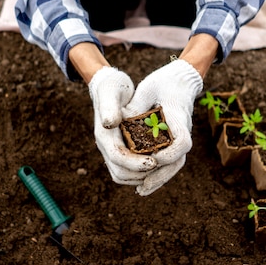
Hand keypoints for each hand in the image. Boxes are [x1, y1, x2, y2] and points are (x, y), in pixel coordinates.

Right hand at [88, 66, 157, 185]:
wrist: (108, 87)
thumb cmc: (112, 86)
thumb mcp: (111, 92)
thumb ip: (109, 107)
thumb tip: (110, 123)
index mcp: (104, 135)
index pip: (118, 158)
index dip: (136, 163)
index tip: (155, 161)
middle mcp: (106, 146)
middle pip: (120, 172)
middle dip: (140, 174)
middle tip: (161, 168)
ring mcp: (111, 150)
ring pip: (123, 175)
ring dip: (141, 177)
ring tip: (160, 169)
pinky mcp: (119, 151)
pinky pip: (127, 171)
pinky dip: (140, 173)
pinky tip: (156, 166)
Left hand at [125, 59, 202, 195]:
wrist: (181, 80)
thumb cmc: (163, 82)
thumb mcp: (147, 89)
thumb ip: (136, 106)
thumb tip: (121, 122)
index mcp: (178, 118)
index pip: (181, 143)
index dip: (169, 154)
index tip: (154, 160)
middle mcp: (183, 131)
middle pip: (178, 160)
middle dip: (160, 175)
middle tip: (143, 186)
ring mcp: (180, 138)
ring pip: (174, 164)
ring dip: (159, 179)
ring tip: (141, 190)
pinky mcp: (174, 142)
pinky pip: (169, 162)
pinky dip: (159, 174)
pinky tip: (144, 184)